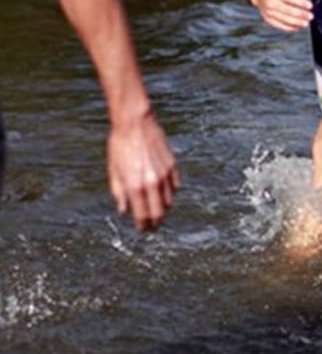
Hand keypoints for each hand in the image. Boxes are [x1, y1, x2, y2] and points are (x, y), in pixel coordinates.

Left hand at [106, 111, 179, 231]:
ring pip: (169, 201)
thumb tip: (124, 210)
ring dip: (163, 208)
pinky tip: (162, 192)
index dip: (143, 226)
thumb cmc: (120, 145)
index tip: (143, 230)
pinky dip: (170, 192)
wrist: (135, 123)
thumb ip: (119, 193)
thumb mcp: (113, 171)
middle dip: (155, 222)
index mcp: (135, 186)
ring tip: (156, 210)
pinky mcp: (173, 165)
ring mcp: (165, 174)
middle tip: (152, 226)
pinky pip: (175, 186)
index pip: (142, 215)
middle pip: (159, 213)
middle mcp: (152, 183)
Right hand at [252, 0, 311, 31]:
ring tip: (306, 23)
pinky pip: (280, 25)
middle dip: (301, 14)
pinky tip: (298, 27)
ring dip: (297, 22)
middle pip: (288, 10)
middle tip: (311, 16)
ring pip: (284, 19)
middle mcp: (271, 3)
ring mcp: (269, 12)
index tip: (310, 6)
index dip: (301, 2)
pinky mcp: (269, 19)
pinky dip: (290, 28)